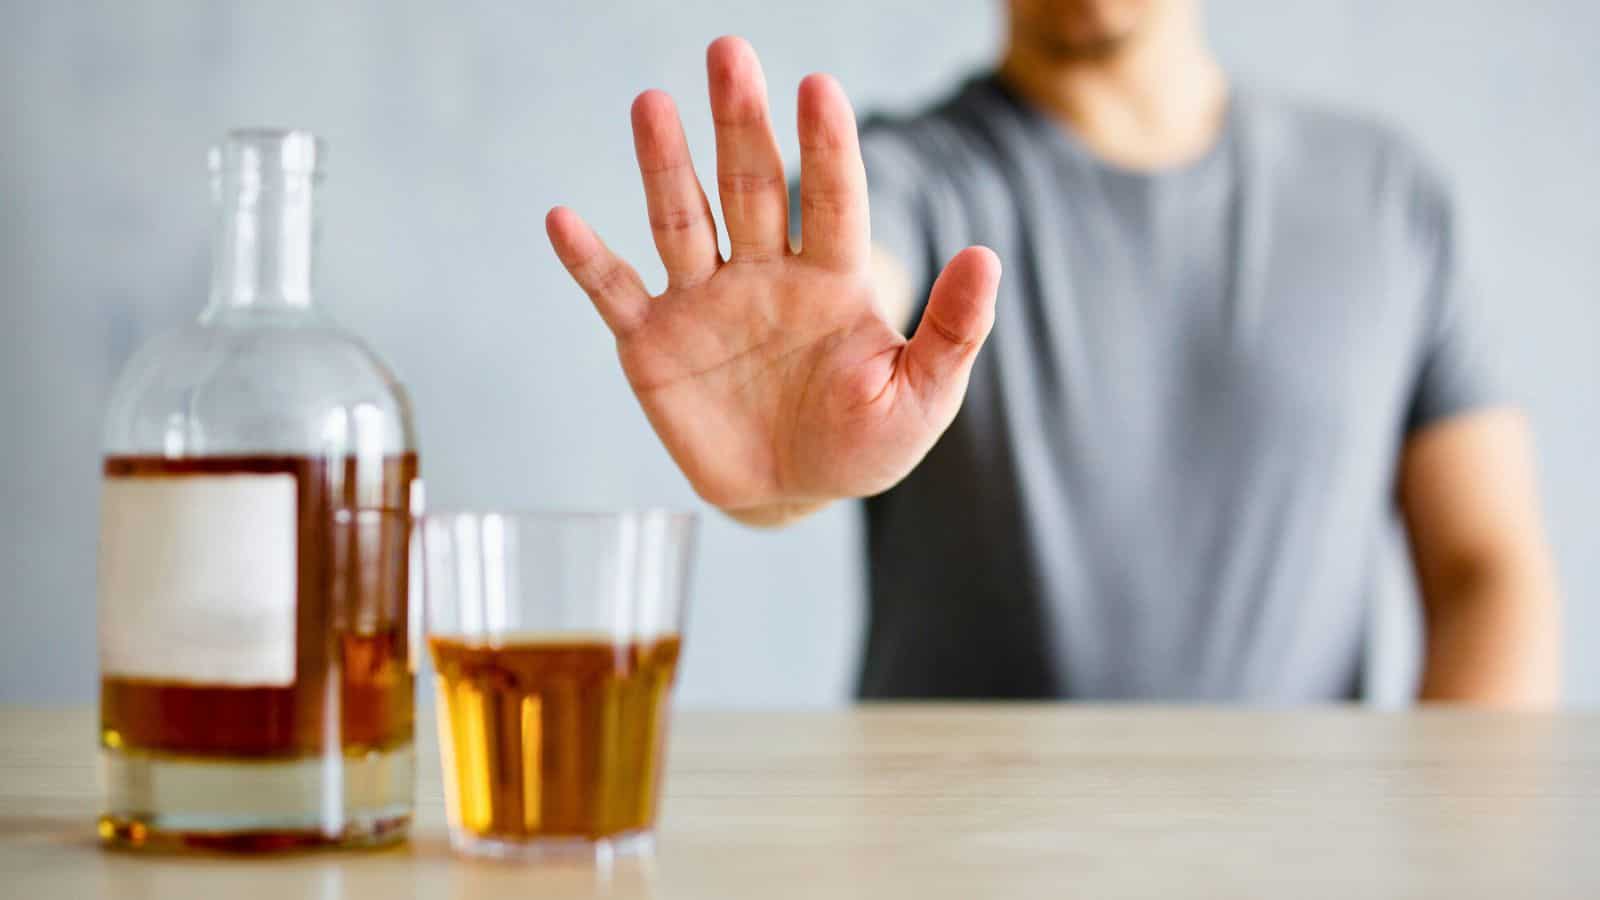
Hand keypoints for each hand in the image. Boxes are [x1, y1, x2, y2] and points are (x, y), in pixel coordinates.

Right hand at [546, 36, 1000, 524]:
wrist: (790, 494)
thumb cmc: (862, 443)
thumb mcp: (921, 397)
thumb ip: (952, 331)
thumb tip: (986, 255)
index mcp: (831, 278)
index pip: (833, 200)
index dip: (826, 147)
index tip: (820, 89)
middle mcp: (764, 273)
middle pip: (750, 185)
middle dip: (740, 122)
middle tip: (730, 52)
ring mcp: (704, 302)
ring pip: (682, 220)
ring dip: (665, 166)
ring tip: (652, 103)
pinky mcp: (653, 343)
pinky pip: (617, 293)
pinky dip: (588, 261)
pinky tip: (563, 219)